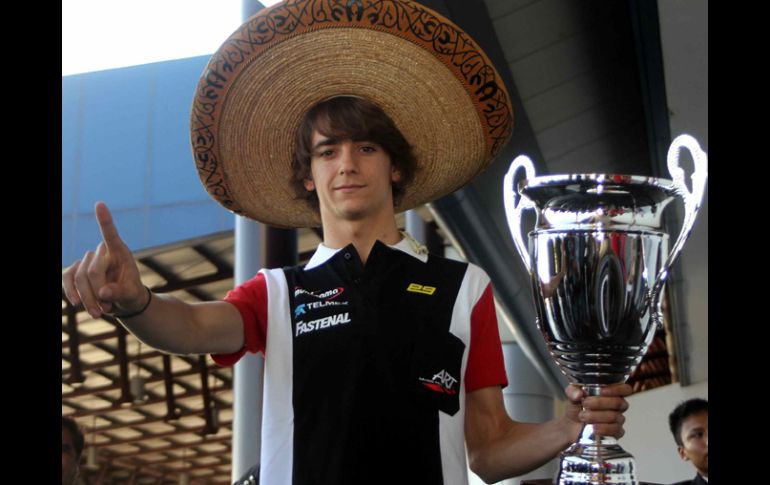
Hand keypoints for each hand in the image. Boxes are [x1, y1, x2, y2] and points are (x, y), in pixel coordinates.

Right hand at [62, 202, 146, 317]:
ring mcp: (88, 261)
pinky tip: (77, 303)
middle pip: (92, 270)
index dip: (105, 220)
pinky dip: (71, 292)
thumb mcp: (132, 295)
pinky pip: (68, 278)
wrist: (123, 302)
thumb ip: (121, 293)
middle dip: (96, 292)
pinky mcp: (77, 271)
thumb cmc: (132, 294)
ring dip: (86, 298)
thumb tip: (103, 293)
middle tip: (106, 308)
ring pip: (79, 277)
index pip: (111, 234)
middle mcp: (102, 252)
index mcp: (120, 252)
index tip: (100, 204)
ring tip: (99, 312)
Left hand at [565, 383, 630, 438]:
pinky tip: (594, 428)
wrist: (571, 425)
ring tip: (583, 416)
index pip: (624, 389)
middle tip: (585, 404)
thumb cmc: (577, 407)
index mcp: (611, 392)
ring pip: (615, 417)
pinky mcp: (616, 433)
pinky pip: (616, 430)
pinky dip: (604, 429)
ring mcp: (618, 419)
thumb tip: (578, 393)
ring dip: (597, 416)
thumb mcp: (572, 395)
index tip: (601, 391)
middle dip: (600, 403)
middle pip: (618, 403)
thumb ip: (573, 391)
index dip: (616, 389)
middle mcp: (617, 405)